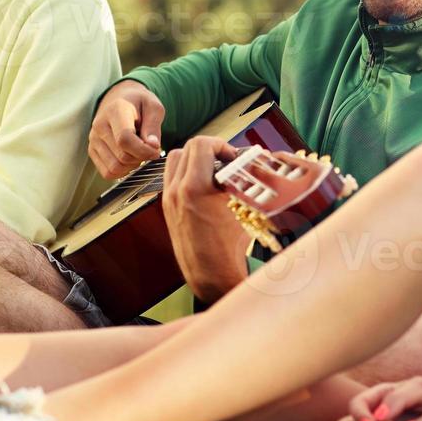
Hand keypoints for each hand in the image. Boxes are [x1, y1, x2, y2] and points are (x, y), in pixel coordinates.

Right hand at [88, 81, 165, 179]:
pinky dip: (122, 171)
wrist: (121, 99)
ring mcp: (93, 139)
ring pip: (114, 168)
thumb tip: (153, 146)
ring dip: (132, 166)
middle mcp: (100, 125)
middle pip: (122, 156)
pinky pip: (107, 172)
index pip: (125, 139)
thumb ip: (154, 126)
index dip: (144, 151)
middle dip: (141, 158)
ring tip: (138, 153)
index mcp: (115, 111)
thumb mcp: (154, 107)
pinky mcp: (92, 150)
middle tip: (149, 150)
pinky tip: (129, 158)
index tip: (156, 151)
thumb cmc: (140, 104)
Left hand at [161, 135, 247, 302]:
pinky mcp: (168, 208)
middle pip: (187, 148)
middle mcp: (176, 192)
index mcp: (193, 188)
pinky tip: (206, 186)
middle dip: (210, 150)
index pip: (201, 144)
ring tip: (215, 171)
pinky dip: (188, 173)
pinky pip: (173, 177)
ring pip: (176, 160)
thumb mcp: (243, 209)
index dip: (222, 145)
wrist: (212, 275)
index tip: (234, 157)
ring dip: (195, 159)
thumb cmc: (231, 248)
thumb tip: (253, 160)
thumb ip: (244, 179)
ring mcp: (169, 200)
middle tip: (227, 162)